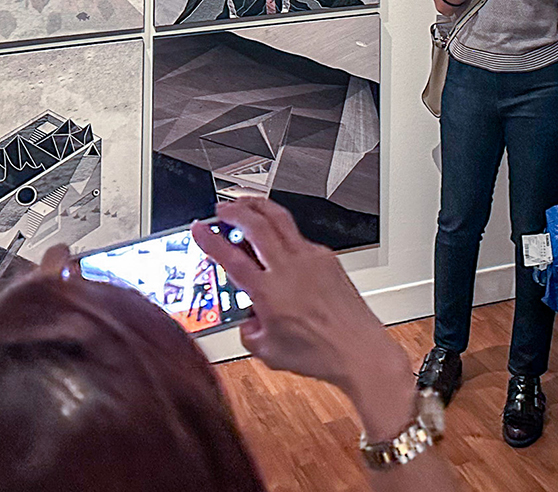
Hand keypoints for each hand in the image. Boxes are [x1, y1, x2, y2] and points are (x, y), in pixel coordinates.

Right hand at [192, 198, 413, 438]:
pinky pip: (300, 237)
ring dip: (259, 207)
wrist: (358, 350)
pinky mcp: (327, 258)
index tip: (199, 228)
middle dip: (234, 211)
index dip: (210, 240)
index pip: (231, 257)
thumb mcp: (268, 352)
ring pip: (281, 219)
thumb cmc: (320, 353)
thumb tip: (248, 319)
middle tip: (221, 209)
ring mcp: (311, 258)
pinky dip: (284, 231)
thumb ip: (249, 332)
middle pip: (257, 224)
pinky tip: (278, 240)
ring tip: (246, 204)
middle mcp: (290, 268)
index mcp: (269, 291)